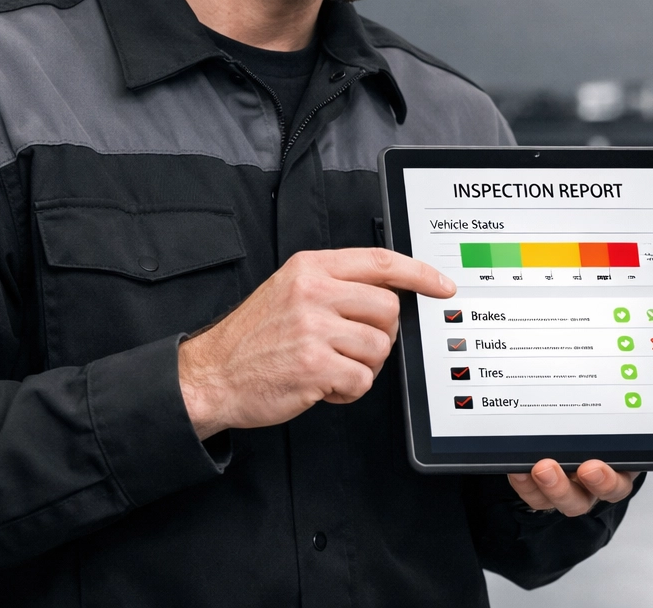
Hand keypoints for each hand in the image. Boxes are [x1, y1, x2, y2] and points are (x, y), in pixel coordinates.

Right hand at [179, 247, 454, 439]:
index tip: (442, 286)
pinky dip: (349, 390)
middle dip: (380, 336)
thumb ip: (336, 284)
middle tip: (353, 347)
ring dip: (363, 366)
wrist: (211, 376)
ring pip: (379, 348)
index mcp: (310, 268)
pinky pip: (362, 381)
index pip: (380, 261)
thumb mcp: (290, 290)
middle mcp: (313, 292)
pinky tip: (324, 385)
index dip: (419, 273)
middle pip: (388, 309)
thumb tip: (391, 293)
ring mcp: (313, 329)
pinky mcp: (314, 366)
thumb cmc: (253, 338)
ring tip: (332, 367)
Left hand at [506, 283, 652, 514]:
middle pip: (623, 479)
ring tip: (546, 466)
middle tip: (593, 465)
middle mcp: (623, 459)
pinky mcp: (555, 483)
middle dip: (609, 478)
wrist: (574, 433)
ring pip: (580, 495)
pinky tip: (520, 464)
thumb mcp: (649, 352)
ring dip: (563, 487)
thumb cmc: (620, 390)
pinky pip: (542, 493)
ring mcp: (587, 476)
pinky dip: (531, 484)